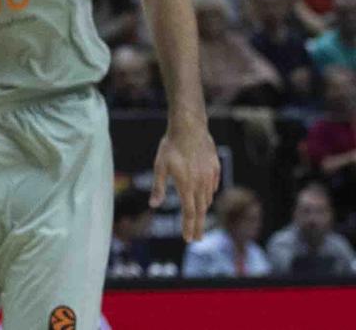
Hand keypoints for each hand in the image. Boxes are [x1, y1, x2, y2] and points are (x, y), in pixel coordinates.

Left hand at [153, 123, 220, 240]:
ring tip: (198, 218)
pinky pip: (213, 187)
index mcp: (186, 186)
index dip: (189, 227)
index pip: (189, 213)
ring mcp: (210, 177)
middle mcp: (200, 185)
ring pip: (207, 199)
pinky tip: (205, 196)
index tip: (189, 239)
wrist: (190, 128)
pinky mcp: (215, 169)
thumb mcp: (160, 166)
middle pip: (201, 211)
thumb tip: (153, 205)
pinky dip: (208, 195)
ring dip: (202, 211)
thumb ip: (158, 187)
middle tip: (196, 238)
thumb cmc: (171, 146)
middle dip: (198, 226)